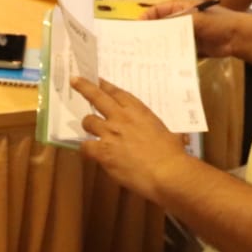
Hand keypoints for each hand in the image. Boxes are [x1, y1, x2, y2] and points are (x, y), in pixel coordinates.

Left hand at [73, 77, 194, 201]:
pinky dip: (86, 149)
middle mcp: (121, 118)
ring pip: (88, 122)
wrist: (167, 171)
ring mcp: (110, 133)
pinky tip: (89, 154)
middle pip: (97, 97)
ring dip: (88, 125)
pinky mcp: (103, 152)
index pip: (117, 93)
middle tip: (75, 80)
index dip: (105, 85)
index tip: (98, 79)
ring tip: (91, 131)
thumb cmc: (172, 153)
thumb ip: (160, 132)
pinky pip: (85, 147)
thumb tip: (176, 137)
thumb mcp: (169, 132)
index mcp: (138, 111)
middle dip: (84, 87)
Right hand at [141, 0, 242, 58]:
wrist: (238, 38)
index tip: (136, 28)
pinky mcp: (191, 48)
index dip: (146, 18)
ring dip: (159, 47)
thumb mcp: (196, 18)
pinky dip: (170, 56)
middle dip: (150, 34)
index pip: (158, 10)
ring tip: (146, 57)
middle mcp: (181, 20)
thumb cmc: (218, 22)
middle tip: (137, 46)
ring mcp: (186, 35)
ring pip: (168, 40)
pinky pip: (177, 52)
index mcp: (181, 8)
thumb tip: (154, 27)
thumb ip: (175, 22)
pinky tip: (161, 64)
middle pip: (161, 26)